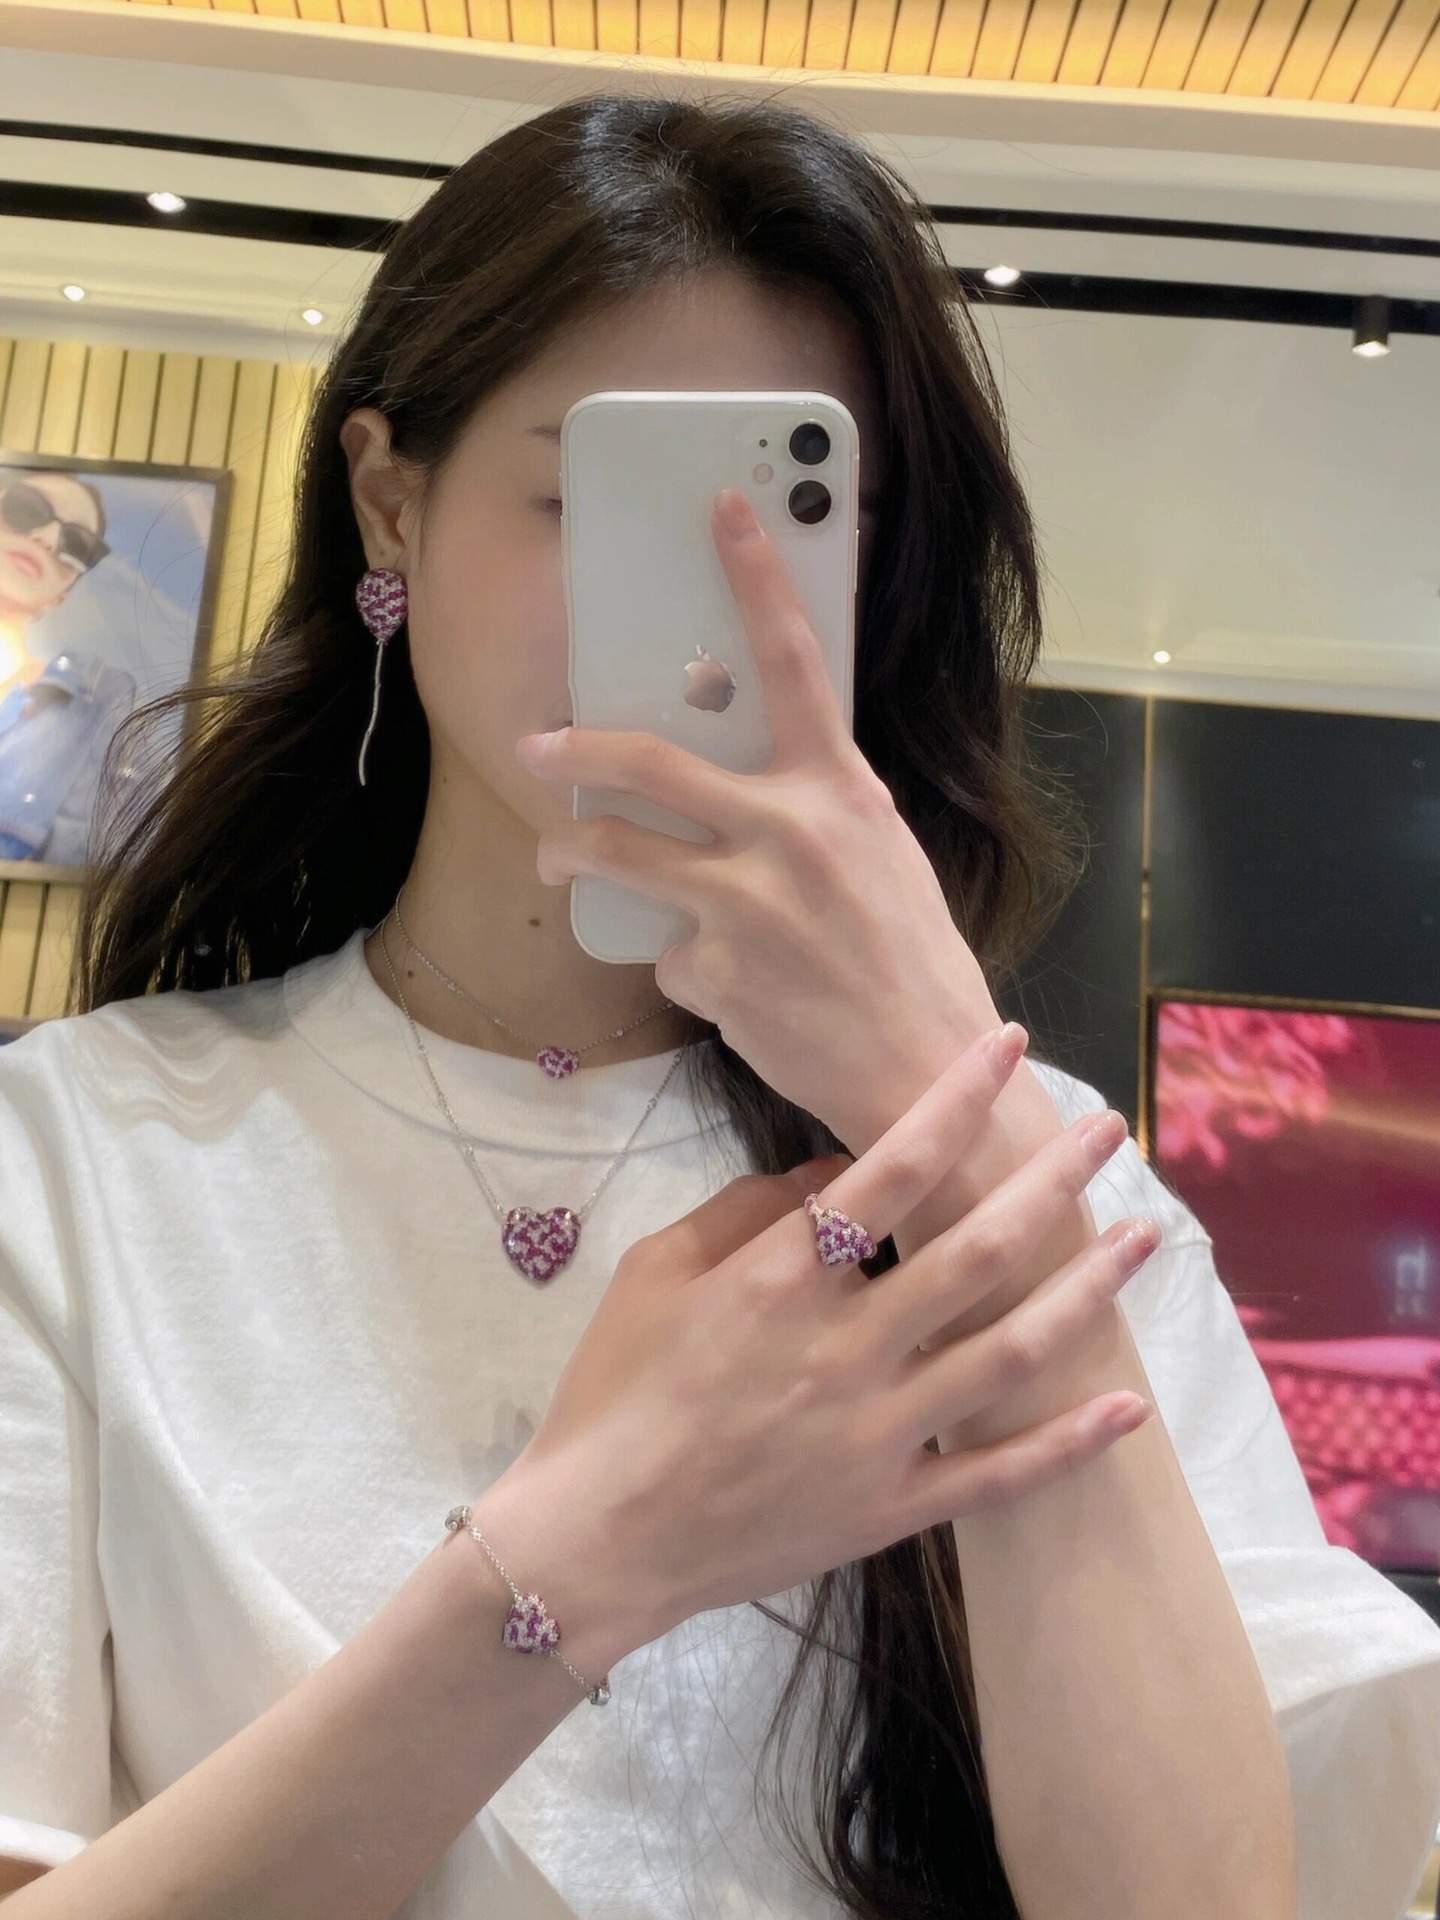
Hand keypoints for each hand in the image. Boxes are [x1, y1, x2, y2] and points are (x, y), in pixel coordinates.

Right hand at [482, 1022, 1159, 1665]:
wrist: (596, 1541)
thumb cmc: (612, 1394)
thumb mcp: (653, 1273)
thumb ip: (741, 1211)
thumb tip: (828, 1173)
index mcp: (782, 1278)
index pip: (891, 1167)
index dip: (958, 1099)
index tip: (1008, 1047)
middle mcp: (847, 1346)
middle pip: (977, 1248)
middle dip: (1051, 1180)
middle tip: (1109, 1131)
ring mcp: (878, 1433)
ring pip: (1010, 1351)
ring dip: (1084, 1288)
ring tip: (1144, 1237)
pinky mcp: (891, 1508)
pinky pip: (997, 1476)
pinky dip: (1067, 1443)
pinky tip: (1127, 1405)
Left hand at [514, 486, 995, 1147]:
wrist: (929, 1070)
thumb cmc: (909, 960)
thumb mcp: (880, 859)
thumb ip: (813, 811)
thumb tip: (738, 784)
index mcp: (842, 791)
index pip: (794, 661)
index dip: (756, 577)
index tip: (722, 507)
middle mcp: (789, 832)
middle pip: (652, 763)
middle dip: (578, 750)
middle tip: (537, 745)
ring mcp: (745, 903)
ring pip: (619, 856)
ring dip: (572, 853)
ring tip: (556, 859)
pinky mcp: (713, 971)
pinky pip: (666, 953)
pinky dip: (683, 967)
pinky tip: (729, 990)